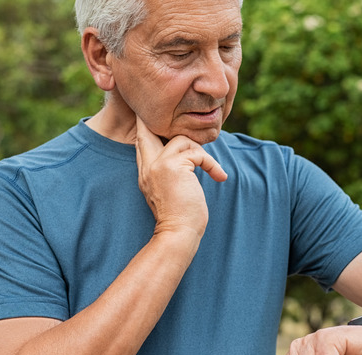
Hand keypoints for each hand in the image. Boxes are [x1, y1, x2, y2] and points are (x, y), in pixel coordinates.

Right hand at [134, 116, 226, 236]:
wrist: (178, 234)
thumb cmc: (180, 218)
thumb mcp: (170, 190)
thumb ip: (170, 171)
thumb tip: (189, 154)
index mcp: (145, 172)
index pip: (142, 140)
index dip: (149, 126)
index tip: (161, 120)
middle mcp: (147, 166)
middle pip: (147, 129)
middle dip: (159, 118)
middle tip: (176, 112)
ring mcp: (158, 165)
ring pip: (181, 138)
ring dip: (200, 151)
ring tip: (211, 169)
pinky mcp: (173, 167)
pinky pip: (197, 152)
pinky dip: (211, 163)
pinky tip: (219, 176)